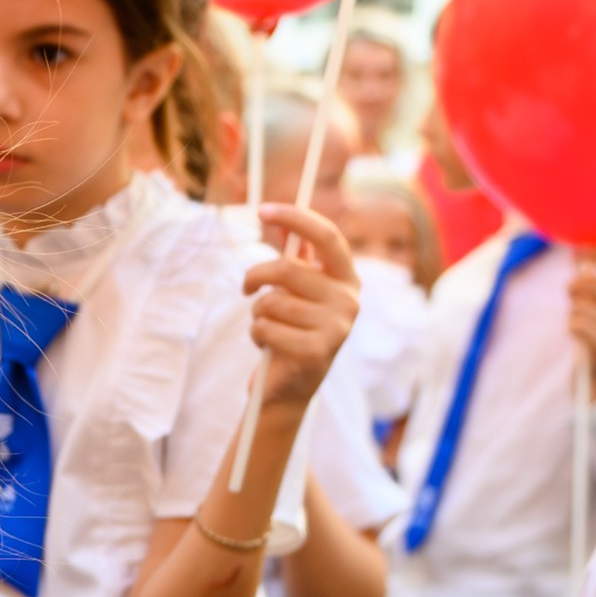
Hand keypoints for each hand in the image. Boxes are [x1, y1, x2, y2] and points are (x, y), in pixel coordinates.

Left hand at [245, 203, 360, 413]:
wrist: (290, 386)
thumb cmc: (292, 329)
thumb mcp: (296, 290)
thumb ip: (296, 257)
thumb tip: (281, 222)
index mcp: (346, 278)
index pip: (327, 236)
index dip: (296, 218)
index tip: (263, 210)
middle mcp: (349, 300)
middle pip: (288, 269)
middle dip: (255, 276)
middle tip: (246, 287)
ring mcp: (337, 327)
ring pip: (273, 301)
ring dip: (257, 312)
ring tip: (265, 324)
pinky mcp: (316, 352)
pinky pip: (266, 327)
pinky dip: (256, 333)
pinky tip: (267, 344)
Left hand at [568, 248, 595, 397]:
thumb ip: (591, 278)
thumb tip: (578, 251)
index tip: (580, 249)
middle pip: (590, 284)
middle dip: (573, 286)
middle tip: (570, 292)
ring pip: (579, 306)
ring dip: (572, 311)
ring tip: (579, 319)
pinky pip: (575, 324)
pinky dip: (570, 326)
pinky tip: (579, 334)